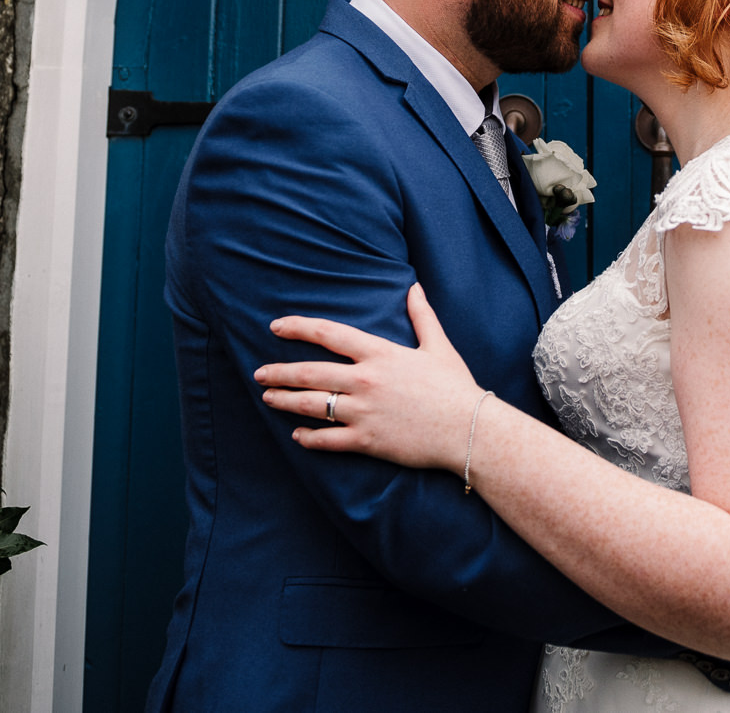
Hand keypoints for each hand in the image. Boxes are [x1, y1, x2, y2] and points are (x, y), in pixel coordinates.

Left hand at [254, 284, 483, 472]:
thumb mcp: (439, 346)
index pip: (328, 333)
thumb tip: (414, 288)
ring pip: (311, 406)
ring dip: (284, 401)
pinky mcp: (367, 442)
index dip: (298, 327)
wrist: (470, 430)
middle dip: (279, 372)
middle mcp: (365, 381)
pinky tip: (298, 436)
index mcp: (379, 353)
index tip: (276, 326)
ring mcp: (364, 413)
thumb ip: (421, 316)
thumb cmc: (456, 387)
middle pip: (309, 372)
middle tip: (259, 373)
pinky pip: (328, 440)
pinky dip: (309, 439)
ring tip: (268, 398)